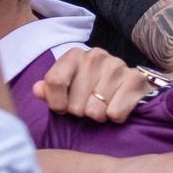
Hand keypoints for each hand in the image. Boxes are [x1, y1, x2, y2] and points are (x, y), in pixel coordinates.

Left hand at [35, 48, 157, 123]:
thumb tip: (37, 89)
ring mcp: (117, 66)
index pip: (54, 81)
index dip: (56, 103)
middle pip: (74, 104)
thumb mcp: (67, 86)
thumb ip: (49, 89)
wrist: (129, 84)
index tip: (62, 109)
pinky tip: (117, 106)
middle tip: (88, 106)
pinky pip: (115, 113)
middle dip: (80, 112)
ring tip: (103, 106)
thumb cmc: (91, 86)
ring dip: (97, 116)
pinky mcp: (135, 80)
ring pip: (94, 111)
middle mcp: (95, 56)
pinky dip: (115, 117)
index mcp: (75, 55)